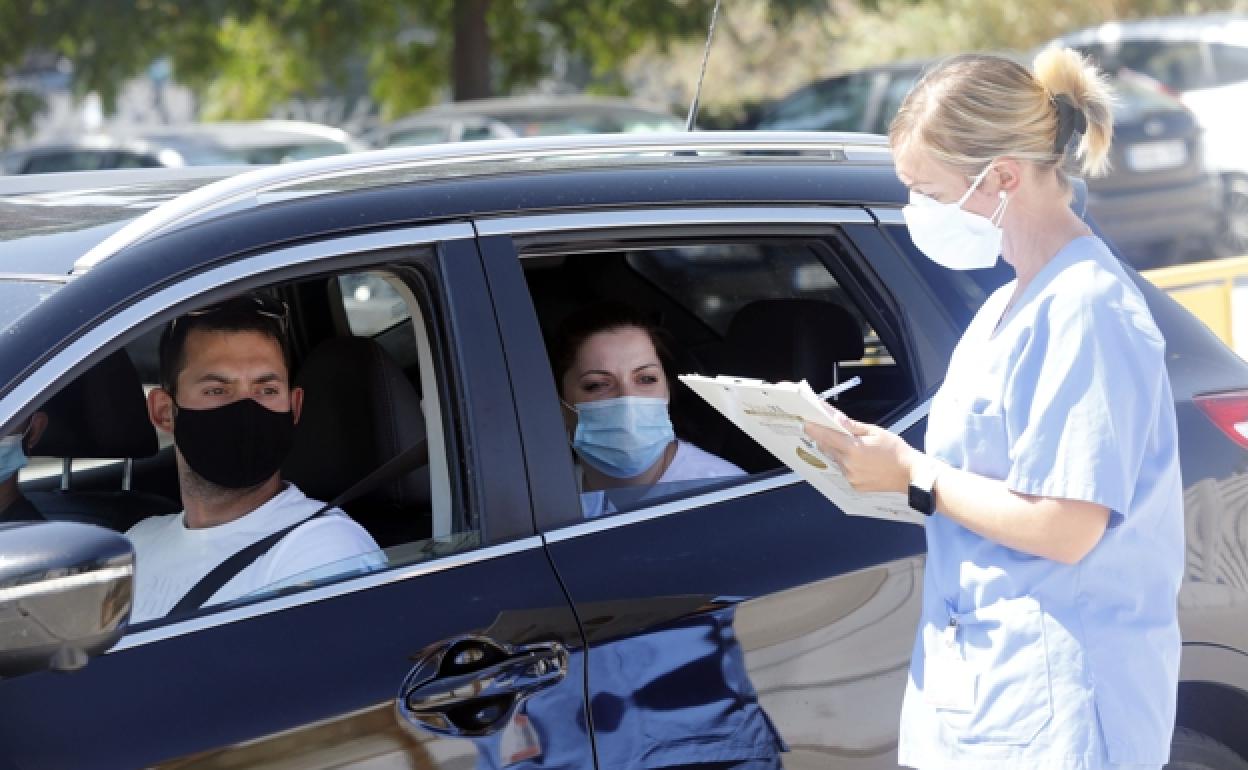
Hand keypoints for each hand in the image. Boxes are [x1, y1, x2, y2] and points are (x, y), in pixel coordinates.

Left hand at [802, 413, 917, 493]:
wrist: (910, 474)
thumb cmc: (896, 451)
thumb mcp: (876, 432)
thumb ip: (853, 426)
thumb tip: (837, 418)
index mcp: (853, 448)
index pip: (826, 436)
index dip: (814, 429)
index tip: (805, 423)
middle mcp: (849, 464)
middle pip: (828, 448)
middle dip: (827, 439)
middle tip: (829, 431)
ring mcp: (851, 477)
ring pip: (836, 460)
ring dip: (838, 452)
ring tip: (854, 448)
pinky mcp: (854, 486)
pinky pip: (844, 471)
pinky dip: (846, 464)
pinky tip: (860, 461)